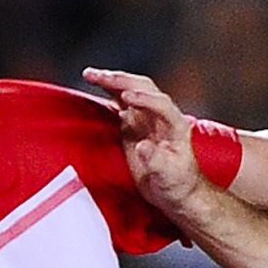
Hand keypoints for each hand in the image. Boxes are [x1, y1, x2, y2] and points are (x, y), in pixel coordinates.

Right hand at [81, 67, 212, 220]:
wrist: (174, 191)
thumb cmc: (177, 184)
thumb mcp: (170, 177)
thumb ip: (157, 161)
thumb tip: (143, 146)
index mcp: (176, 125)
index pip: (161, 104)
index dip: (144, 99)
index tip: (126, 97)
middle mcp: (162, 115)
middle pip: (144, 88)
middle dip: (122, 81)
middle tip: (100, 77)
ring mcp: (146, 116)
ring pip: (130, 90)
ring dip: (111, 81)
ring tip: (90, 75)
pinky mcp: (133, 123)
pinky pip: (119, 101)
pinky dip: (107, 91)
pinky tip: (93, 84)